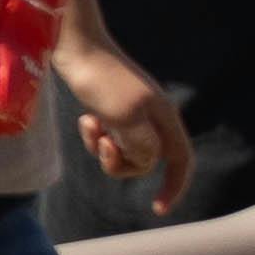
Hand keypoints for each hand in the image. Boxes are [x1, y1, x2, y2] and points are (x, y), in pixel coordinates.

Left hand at [61, 24, 199, 216]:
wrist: (74, 45)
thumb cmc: (100, 78)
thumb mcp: (124, 116)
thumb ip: (141, 144)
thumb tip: (148, 163)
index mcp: (164, 119)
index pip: (180, 161)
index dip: (174, 187)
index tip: (157, 209)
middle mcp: (152, 117)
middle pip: (145, 161)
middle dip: (121, 162)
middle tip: (103, 143)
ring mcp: (130, 113)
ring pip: (122, 151)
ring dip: (103, 148)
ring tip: (91, 125)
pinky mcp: (109, 108)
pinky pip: (106, 138)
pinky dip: (94, 135)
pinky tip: (86, 118)